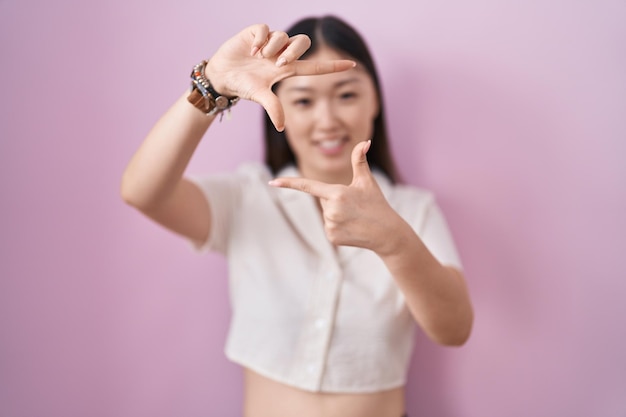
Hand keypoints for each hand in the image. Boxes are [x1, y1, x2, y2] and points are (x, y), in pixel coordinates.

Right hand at [204, 24, 354, 130]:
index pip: (315, 67)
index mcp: (287, 69)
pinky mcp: (256, 32)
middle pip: (302, 43)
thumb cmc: (243, 86)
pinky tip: (251, 50)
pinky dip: (260, 39)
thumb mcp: (259, 96)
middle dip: (293, 51)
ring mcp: (270, 42)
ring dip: (272, 47)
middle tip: (278, 62)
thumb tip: (281, 127)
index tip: (351, 65)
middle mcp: (281, 54)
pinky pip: (266, 29)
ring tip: (258, 57)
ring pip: (283, 36)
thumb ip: (272, 107)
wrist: (222, 76)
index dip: (333, 66)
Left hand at [269, 141, 401, 252]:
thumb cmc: (377, 204)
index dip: (289, 183)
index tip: (272, 182)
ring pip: (326, 214)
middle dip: (335, 200)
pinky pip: (328, 228)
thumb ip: (360, 160)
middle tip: (354, 206)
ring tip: (355, 218)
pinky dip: (338, 227)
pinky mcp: (332, 237)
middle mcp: (331, 210)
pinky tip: (352, 228)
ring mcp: (331, 225)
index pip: (308, 185)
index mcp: (337, 193)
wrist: (387, 233)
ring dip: (337, 214)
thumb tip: (365, 142)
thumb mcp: (367, 181)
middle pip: (323, 200)